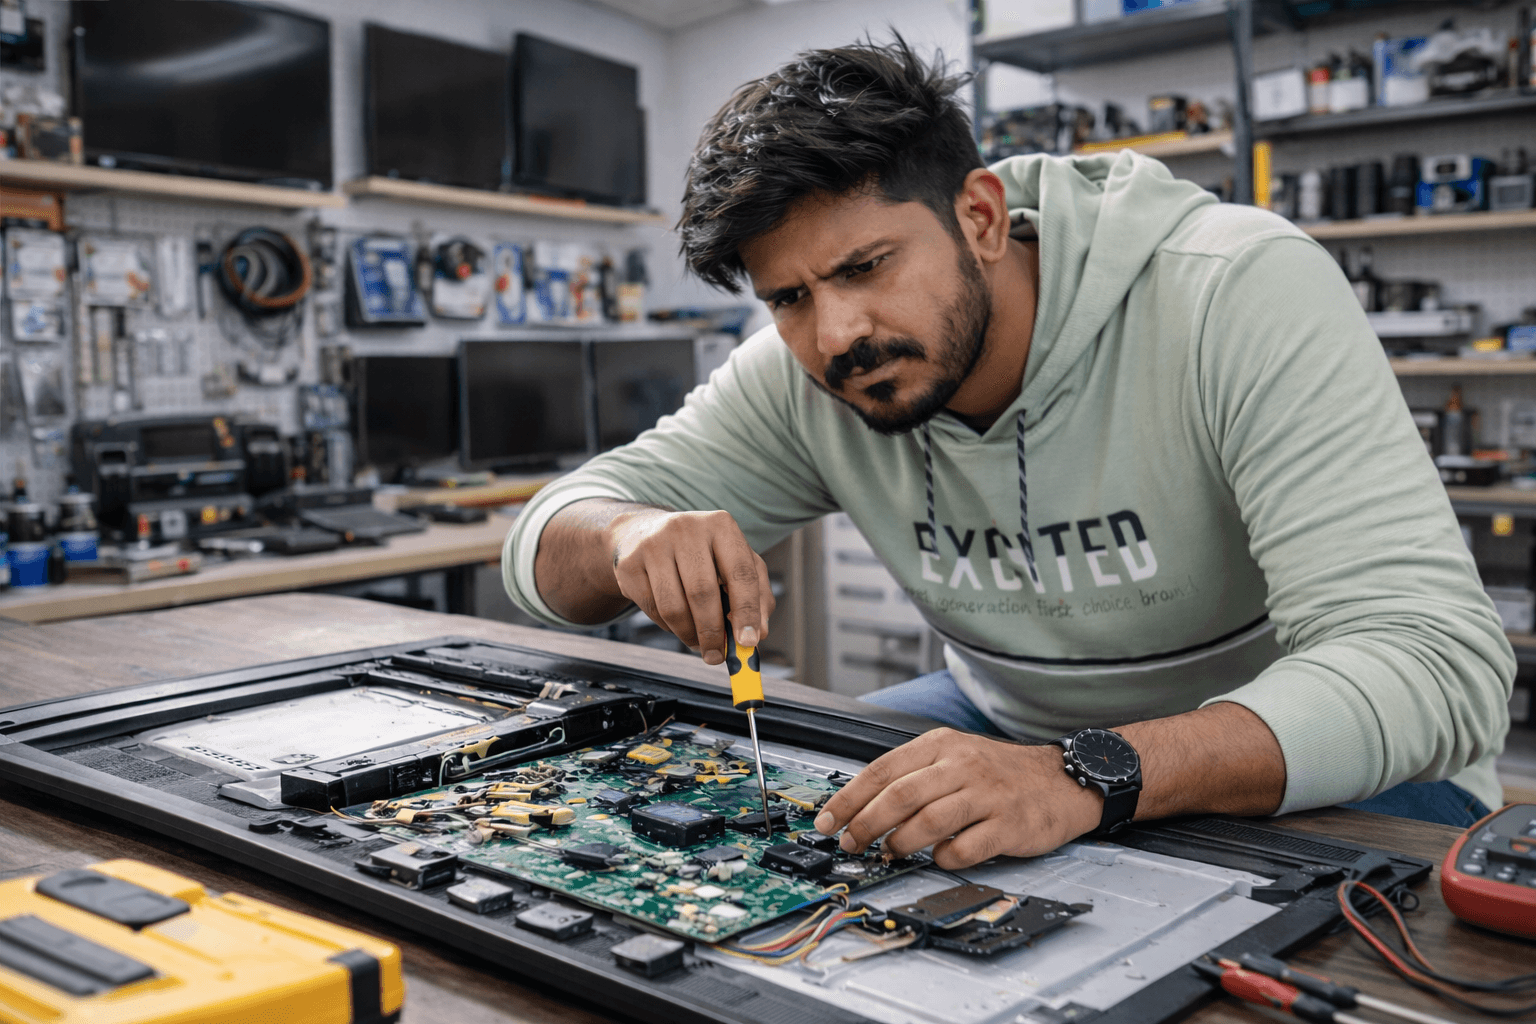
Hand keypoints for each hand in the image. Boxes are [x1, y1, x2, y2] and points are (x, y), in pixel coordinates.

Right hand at [604, 507, 772, 665]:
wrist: (642, 534)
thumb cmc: (700, 553)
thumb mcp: (735, 562)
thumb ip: (757, 595)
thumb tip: (758, 633)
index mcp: (721, 525)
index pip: (740, 572)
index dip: (747, 611)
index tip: (749, 642)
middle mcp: (687, 528)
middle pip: (703, 592)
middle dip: (713, 633)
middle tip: (718, 656)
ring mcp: (654, 544)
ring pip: (674, 606)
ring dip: (689, 634)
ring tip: (698, 642)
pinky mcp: (629, 565)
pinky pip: (653, 609)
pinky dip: (668, 627)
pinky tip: (676, 622)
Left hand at [812, 728, 1102, 869]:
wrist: (1062, 779)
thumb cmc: (1001, 772)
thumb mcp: (955, 755)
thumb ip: (914, 774)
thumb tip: (863, 807)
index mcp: (941, 745)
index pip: (882, 769)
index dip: (849, 798)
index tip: (827, 820)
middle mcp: (962, 765)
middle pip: (899, 796)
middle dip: (865, 824)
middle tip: (851, 843)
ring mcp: (986, 795)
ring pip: (927, 821)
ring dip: (899, 842)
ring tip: (889, 852)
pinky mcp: (1008, 825)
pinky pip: (964, 848)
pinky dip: (944, 857)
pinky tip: (939, 857)